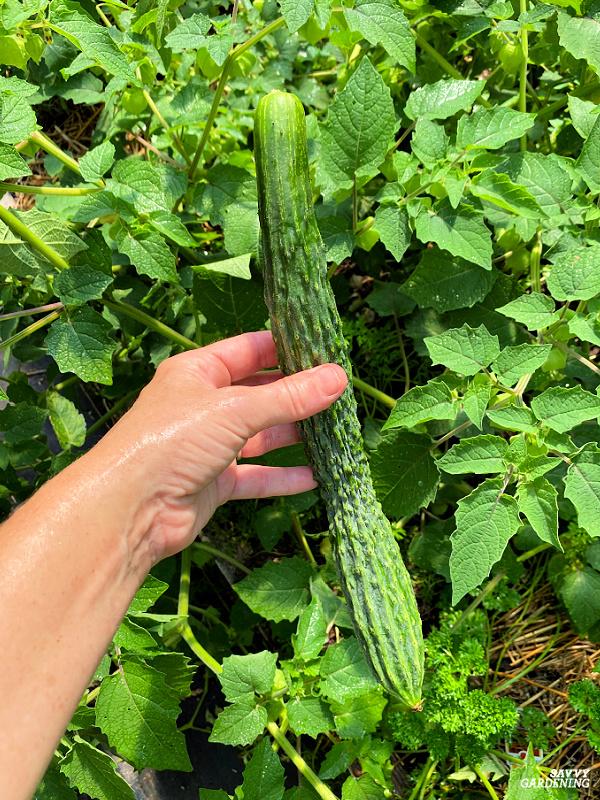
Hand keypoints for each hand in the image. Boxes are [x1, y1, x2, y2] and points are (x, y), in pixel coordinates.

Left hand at [93, 330, 347, 564]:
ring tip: (336, 432)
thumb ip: (288, 397)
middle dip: (298, 395)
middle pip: (259, 394)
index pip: (249, 350)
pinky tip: (316, 477)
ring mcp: (209, 446)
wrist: (131, 509)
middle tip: (341, 392)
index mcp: (198, 372)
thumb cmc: (171, 441)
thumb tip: (338, 378)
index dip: (286, 348)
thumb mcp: (235, 410)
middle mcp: (203, 406)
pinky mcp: (214, 483)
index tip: (326, 349)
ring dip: (295, 436)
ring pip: (261, 436)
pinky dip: (283, 477)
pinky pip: (256, 476)